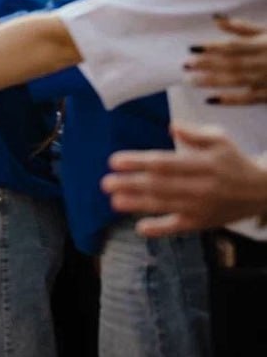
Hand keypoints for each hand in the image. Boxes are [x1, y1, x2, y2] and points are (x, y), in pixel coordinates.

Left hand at [105, 123, 266, 236]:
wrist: (262, 191)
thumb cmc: (233, 161)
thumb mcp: (220, 139)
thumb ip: (195, 133)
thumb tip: (172, 127)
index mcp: (204, 164)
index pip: (165, 163)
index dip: (138, 162)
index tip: (114, 160)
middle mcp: (202, 187)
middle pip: (160, 186)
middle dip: (130, 184)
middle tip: (105, 183)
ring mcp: (201, 207)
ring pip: (165, 206)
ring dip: (137, 204)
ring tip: (114, 201)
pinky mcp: (202, 223)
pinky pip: (178, 228)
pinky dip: (160, 229)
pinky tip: (140, 228)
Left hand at [185, 17, 266, 103]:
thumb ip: (244, 28)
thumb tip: (217, 18)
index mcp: (264, 44)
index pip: (234, 46)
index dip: (212, 47)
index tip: (191, 48)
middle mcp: (265, 62)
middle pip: (232, 63)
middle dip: (207, 65)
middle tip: (185, 65)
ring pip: (238, 80)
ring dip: (213, 81)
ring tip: (191, 81)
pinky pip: (249, 99)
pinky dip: (230, 100)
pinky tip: (211, 100)